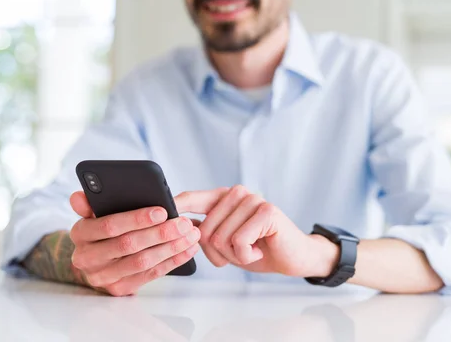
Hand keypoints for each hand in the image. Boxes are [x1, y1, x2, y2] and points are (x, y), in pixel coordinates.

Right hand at [68, 191, 200, 295]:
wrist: (97, 258)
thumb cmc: (102, 228)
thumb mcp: (94, 212)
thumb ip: (90, 203)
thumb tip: (78, 197)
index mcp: (80, 233)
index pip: (109, 225)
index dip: (137, 218)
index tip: (162, 210)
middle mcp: (87, 258)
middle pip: (128, 245)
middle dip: (160, 233)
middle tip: (184, 223)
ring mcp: (102, 277)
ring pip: (142, 262)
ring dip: (170, 248)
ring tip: (190, 234)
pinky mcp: (119, 289)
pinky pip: (150, 275)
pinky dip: (173, 261)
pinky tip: (187, 249)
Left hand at [176, 186, 339, 277]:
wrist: (292, 258)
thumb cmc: (257, 249)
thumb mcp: (226, 243)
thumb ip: (205, 232)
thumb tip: (182, 225)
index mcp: (224, 198)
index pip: (192, 198)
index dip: (175, 206)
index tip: (158, 210)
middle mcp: (237, 193)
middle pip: (204, 230)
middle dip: (218, 253)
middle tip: (240, 252)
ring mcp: (253, 199)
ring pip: (220, 238)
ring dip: (235, 256)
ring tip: (251, 250)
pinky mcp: (266, 211)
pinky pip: (239, 242)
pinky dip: (247, 256)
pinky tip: (260, 251)